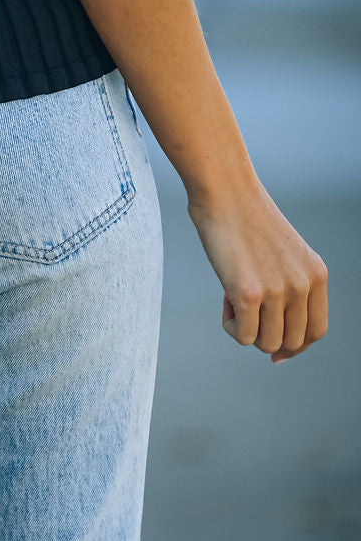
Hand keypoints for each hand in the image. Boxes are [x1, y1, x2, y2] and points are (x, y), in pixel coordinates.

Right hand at [186, 180, 328, 361]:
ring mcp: (278, 291)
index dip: (296, 346)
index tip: (276, 350)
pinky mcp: (248, 293)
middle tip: (244, 310)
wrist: (224, 190)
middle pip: (292, 342)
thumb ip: (290, 283)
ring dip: (246, 330)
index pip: (317, 330)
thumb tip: (276, 329)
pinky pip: (242, 336)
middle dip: (266, 337)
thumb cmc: (244, 217)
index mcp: (316, 274)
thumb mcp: (284, 252)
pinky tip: (224, 297)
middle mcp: (303, 285)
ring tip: (232, 299)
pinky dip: (230, 325)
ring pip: (267, 343)